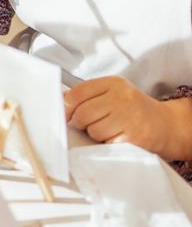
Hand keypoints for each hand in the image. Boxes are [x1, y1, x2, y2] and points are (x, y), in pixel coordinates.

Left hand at [64, 76, 191, 159]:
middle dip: (79, 122)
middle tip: (85, 124)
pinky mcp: (134, 137)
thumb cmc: (133, 109)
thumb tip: (61, 101)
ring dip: (94, 134)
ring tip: (106, 130)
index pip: (79, 92)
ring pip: (93, 130)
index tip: (65, 113)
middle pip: (83, 112)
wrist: (166, 125)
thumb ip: (88, 94)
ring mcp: (129, 117)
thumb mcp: (112, 93)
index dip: (67, 105)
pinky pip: (107, 142)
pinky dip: (106, 143)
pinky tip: (115, 137)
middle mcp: (121, 97)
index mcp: (113, 83)